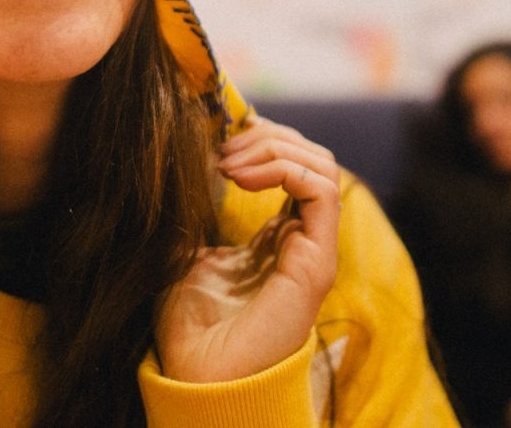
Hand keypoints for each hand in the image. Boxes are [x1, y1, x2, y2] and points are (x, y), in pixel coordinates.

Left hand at [155, 117, 340, 382]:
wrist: (199, 374)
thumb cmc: (191, 325)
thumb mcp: (188, 252)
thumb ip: (200, 215)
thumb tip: (188, 166)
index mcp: (276, 237)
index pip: (291, 166)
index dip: (260, 140)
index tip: (218, 139)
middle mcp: (301, 240)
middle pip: (311, 158)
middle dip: (268, 137)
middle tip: (223, 150)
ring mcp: (313, 250)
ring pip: (322, 167)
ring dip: (274, 149)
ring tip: (230, 164)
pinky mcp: (315, 262)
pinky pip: (322, 192)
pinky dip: (284, 169)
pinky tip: (243, 179)